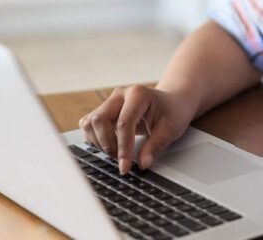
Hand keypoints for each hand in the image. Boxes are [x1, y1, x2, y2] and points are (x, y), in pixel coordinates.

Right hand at [79, 85, 195, 174]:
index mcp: (138, 94)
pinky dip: (94, 139)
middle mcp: (120, 94)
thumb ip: (156, 146)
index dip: (123, 148)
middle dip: (108, 145)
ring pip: (90, 123)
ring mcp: (110, 101)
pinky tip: (110, 145)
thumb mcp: (171, 129)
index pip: (124, 123)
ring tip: (117, 153)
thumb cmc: (173, 112)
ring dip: (99, 142)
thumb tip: (142, 164)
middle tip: (122, 160)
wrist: (172, 102)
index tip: (125, 168)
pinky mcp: (104, 110)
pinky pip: (88, 125)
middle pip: (99, 120)